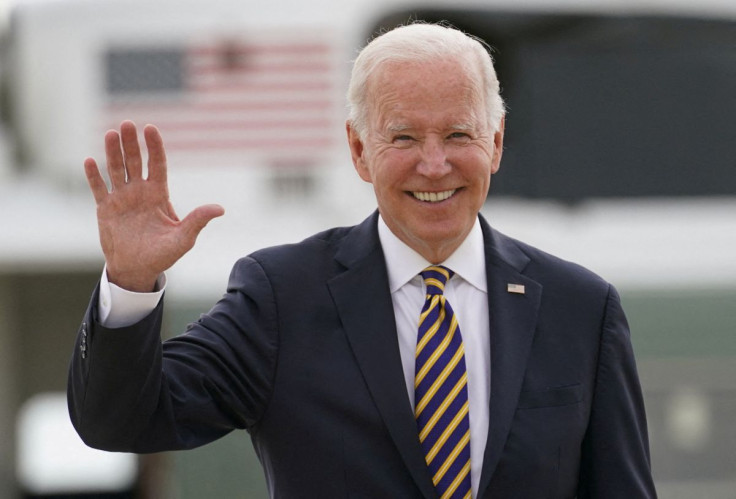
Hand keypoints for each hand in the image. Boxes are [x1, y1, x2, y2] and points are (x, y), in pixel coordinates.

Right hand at [85, 121, 224, 291]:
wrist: (138, 269)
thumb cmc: (163, 254)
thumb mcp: (183, 238)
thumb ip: (198, 221)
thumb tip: (220, 209)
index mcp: (159, 194)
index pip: (157, 164)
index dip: (154, 146)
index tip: (150, 128)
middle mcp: (139, 191)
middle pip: (135, 161)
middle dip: (131, 143)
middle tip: (127, 124)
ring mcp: (121, 198)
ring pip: (116, 169)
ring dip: (112, 152)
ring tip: (110, 133)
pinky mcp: (105, 208)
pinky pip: (99, 188)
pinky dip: (94, 176)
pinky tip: (90, 161)